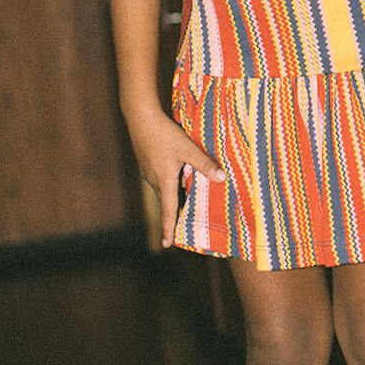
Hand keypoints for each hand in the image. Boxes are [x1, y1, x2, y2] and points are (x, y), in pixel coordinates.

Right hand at [124, 105, 226, 247]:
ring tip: (187, 194)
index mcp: (165, 181)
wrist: (141, 119)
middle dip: (176, 210)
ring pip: (165, 185)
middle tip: (185, 220)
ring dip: (175, 192)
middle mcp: (155, 180)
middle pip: (168, 198)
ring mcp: (149, 170)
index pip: (168, 211)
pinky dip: (170, 178)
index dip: (169, 228)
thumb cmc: (165, 135)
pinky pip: (161, 176)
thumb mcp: (188, 149)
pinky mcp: (147, 161)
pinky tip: (178, 169)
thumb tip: (223, 178)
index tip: (167, 245)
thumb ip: (205, 164)